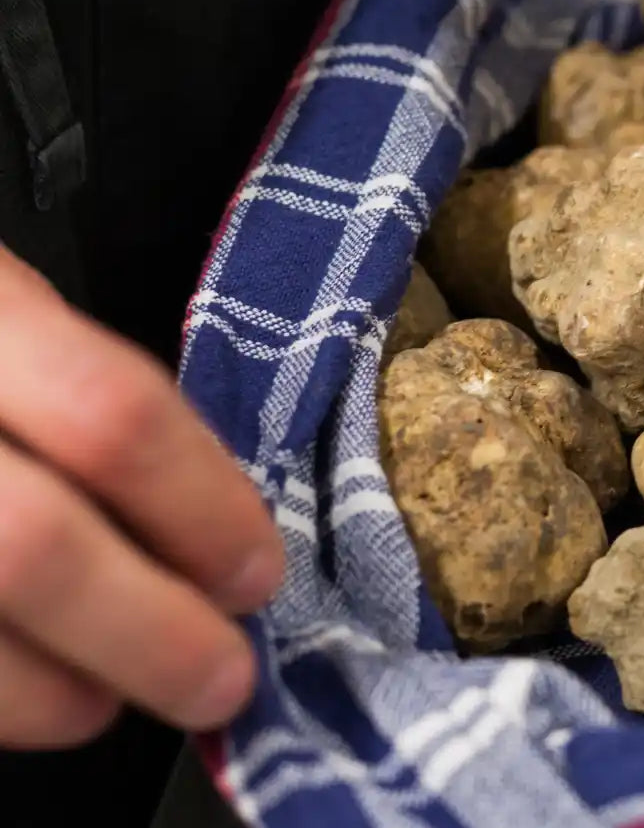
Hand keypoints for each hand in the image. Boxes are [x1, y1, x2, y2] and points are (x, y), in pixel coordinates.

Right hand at [0, 246, 281, 748]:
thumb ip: (88, 396)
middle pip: (34, 551)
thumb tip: (213, 517)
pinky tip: (23, 689)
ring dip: (58, 694)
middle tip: (219, 679)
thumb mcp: (5, 310)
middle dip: (152, 635)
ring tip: (107, 698)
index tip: (254, 571)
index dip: (205, 511)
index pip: (113, 418)